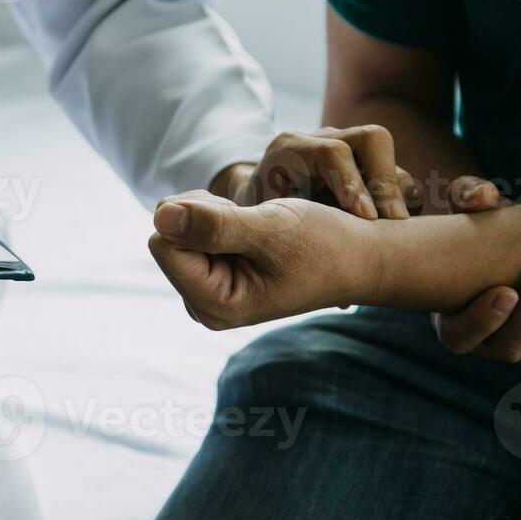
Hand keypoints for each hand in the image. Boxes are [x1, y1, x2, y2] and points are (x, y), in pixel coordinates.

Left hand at [148, 191, 371, 328]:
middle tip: (257, 226)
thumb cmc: (327, 245)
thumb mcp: (272, 228)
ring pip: (179, 231)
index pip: (162, 241)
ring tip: (262, 230)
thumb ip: (215, 224)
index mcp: (214, 303)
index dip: (197, 215)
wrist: (361, 257)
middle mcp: (205, 304)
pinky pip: (195, 233)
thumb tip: (159, 215)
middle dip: (205, 217)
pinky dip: (223, 219)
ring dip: (216, 216)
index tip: (244, 219)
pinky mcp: (218, 276)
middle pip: (167, 237)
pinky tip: (258, 232)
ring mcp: (211, 291)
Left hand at [216, 126, 422, 217]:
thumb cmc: (257, 224)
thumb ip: (282, 235)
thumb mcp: (260, 228)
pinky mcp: (365, 164)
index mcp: (290, 151)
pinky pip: (397, 174)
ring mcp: (347, 148)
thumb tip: (313, 274)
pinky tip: (394, 231)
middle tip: (395, 222)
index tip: (366, 218)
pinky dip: (402, 200)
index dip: (352, 184)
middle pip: (372, 140)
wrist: (259, 208)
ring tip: (396, 230)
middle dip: (387, 182)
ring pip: (390, 159)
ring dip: (399, 193)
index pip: (332, 153)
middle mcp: (322, 140)